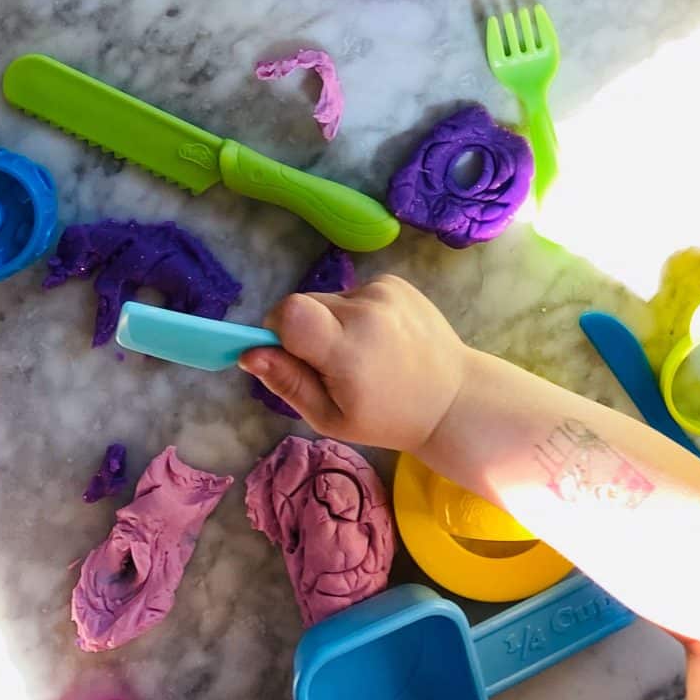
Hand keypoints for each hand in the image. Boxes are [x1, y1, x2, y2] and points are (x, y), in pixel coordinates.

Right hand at [243, 274, 469, 452]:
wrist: (451, 398)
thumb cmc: (387, 418)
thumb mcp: (330, 417)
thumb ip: (288, 383)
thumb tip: (248, 354)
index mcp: (348, 349)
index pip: (289, 312)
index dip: (276, 329)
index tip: (287, 354)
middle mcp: (367, 310)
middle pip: (305, 304)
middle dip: (304, 332)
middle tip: (330, 366)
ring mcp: (384, 291)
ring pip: (328, 299)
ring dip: (332, 323)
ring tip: (361, 355)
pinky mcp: (396, 282)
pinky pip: (353, 293)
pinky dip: (355, 315)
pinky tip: (379, 340)